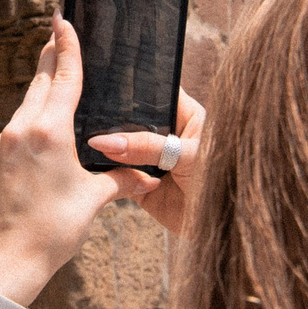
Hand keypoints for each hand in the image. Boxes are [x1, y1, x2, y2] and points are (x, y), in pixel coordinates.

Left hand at [0, 17, 129, 305]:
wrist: (8, 259)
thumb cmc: (53, 229)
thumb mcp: (93, 200)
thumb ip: (121, 180)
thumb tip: (148, 178)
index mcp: (49, 131)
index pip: (63, 76)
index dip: (67, 45)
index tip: (63, 19)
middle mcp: (22, 129)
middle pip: (40, 82)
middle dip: (52, 59)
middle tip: (60, 36)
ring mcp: (3, 143)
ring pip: (26, 104)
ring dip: (41, 90)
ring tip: (56, 81)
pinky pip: (16, 128)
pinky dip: (32, 119)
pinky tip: (43, 128)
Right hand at [87, 89, 206, 236]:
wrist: (222, 227)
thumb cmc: (220, 181)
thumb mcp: (187, 155)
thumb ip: (147, 146)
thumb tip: (105, 141)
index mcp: (185, 115)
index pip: (155, 91)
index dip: (132, 87)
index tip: (104, 81)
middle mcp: (165, 135)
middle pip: (131, 120)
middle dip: (113, 121)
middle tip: (88, 116)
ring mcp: (151, 160)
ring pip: (121, 148)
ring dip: (107, 149)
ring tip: (85, 140)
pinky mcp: (139, 185)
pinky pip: (116, 176)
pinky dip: (106, 173)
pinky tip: (91, 164)